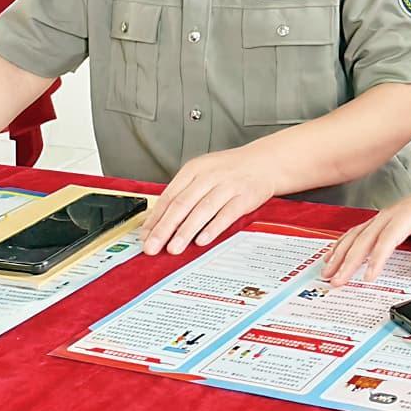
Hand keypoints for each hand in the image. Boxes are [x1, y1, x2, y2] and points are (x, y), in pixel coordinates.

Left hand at [140, 146, 276, 254]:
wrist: (265, 161)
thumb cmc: (230, 171)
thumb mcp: (203, 174)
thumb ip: (183, 194)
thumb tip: (158, 223)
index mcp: (194, 170)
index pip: (169, 197)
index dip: (155, 219)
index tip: (145, 237)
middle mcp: (209, 176)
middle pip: (182, 204)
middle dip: (165, 228)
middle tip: (153, 247)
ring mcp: (228, 185)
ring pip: (202, 210)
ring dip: (186, 231)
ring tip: (174, 248)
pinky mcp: (245, 196)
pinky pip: (227, 214)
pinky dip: (214, 227)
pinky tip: (203, 240)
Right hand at [321, 183, 410, 284]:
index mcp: (408, 214)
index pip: (389, 238)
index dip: (377, 258)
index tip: (368, 277)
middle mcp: (390, 214)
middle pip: (365, 238)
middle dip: (349, 261)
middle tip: (337, 281)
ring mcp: (381, 217)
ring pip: (355, 235)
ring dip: (339, 254)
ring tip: (326, 273)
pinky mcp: (376, 221)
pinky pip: (355, 233)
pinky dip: (340, 245)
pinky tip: (330, 257)